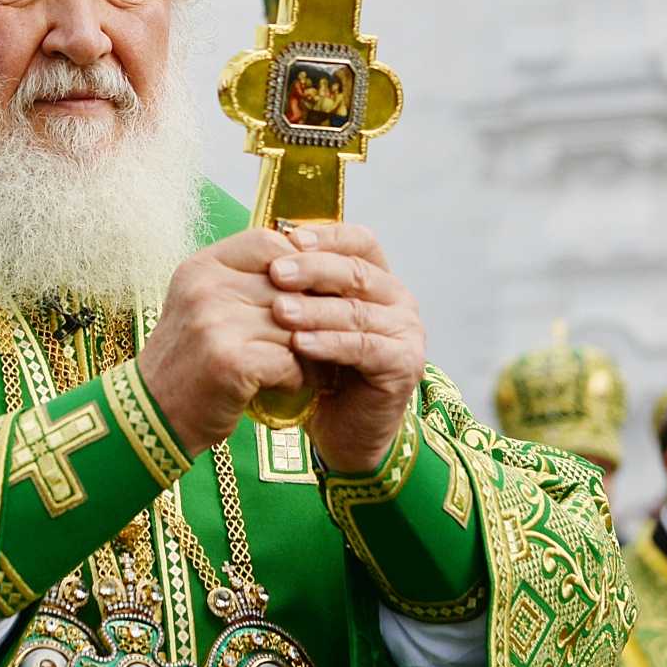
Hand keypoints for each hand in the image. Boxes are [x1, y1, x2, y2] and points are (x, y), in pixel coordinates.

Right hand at [139, 229, 306, 455]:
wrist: (154, 415)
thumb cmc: (188, 361)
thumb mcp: (203, 306)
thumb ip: (243, 281)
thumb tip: (307, 262)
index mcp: (200, 267)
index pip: (267, 242)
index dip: (300, 262)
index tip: (316, 288)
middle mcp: (205, 288)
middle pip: (288, 285)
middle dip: (317, 310)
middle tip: (335, 329)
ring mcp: (215, 324)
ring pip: (295, 324)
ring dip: (314, 348)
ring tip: (319, 363)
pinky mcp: (230, 361)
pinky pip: (290, 360)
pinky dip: (299, 376)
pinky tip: (292, 384)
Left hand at [263, 222, 424, 472]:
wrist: (343, 430)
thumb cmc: (320, 370)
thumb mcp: (308, 321)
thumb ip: (298, 287)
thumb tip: (260, 245)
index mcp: (378, 279)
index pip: (359, 242)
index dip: (327, 236)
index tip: (287, 237)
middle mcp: (398, 300)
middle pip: (356, 272)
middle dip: (313, 270)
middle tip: (275, 272)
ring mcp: (406, 332)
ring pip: (357, 311)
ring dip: (315, 309)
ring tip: (280, 311)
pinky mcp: (404, 364)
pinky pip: (363, 347)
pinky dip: (330, 343)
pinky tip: (300, 344)